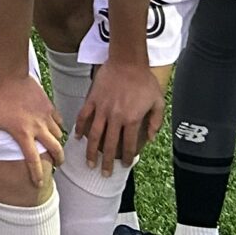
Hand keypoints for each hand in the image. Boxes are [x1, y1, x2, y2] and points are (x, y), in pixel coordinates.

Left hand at [0, 74, 65, 183]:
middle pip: (55, 149)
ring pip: (59, 135)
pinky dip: (58, 126)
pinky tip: (55, 128)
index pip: (33, 161)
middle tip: (58, 165)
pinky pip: (59, 120)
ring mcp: (45, 116)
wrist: (9, 75)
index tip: (38, 184)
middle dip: (59, 160)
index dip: (37, 175)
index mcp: (23, 134)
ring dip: (58, 143)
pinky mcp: (49, 105)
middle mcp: (38, 128)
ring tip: (55, 147)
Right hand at [76, 60, 162, 174]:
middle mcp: (115, 117)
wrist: (127, 61)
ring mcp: (102, 109)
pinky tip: (77, 138)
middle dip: (107, 162)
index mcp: (132, 119)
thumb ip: (155, 122)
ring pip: (94, 135)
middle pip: (110, 145)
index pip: (128, 144)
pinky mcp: (92, 99)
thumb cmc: (144, 81)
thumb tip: (150, 138)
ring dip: (91, 151)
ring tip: (89, 163)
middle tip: (104, 173)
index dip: (126, 157)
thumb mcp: (158, 101)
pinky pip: (83, 117)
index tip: (124, 165)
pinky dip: (79, 128)